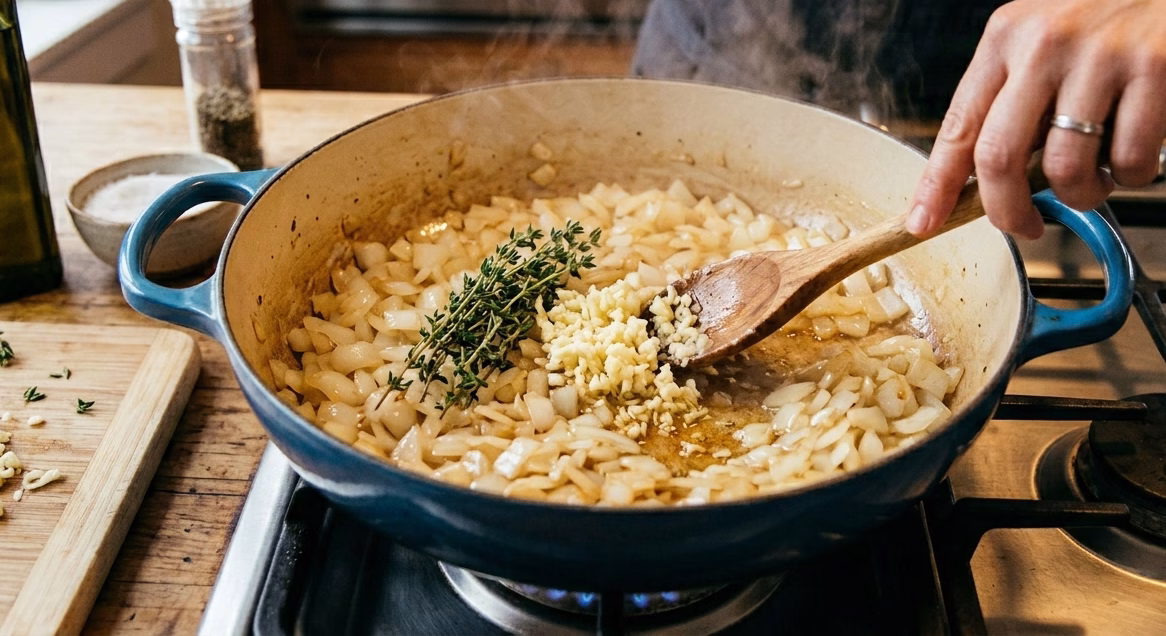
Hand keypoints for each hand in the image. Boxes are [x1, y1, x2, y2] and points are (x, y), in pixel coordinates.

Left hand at [907, 0, 1165, 239]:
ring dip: (1081, 195)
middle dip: (1007, 211)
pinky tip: (1130, 154)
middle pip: (999, 157)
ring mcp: (1099, 56)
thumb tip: (986, 178)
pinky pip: (1128, 159)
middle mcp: (1044, 44)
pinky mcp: (1153, 69)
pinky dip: (1129, 175)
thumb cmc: (1107, 15)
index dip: (937, 185)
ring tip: (1095, 178)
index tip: (924, 222)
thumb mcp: (1041, 39)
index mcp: (1006, 37)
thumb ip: (1013, 96)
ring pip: (1065, 168)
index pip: (958, 126)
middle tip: (1023, 226)